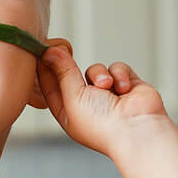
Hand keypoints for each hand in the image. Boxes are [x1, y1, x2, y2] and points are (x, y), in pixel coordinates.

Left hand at [37, 43, 170, 155]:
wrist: (139, 129)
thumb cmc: (102, 123)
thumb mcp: (73, 97)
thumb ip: (62, 73)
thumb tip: (49, 53)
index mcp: (68, 113)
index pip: (50, 87)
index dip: (44, 69)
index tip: (39, 50)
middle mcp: (87, 104)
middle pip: (71, 75)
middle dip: (67, 64)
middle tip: (62, 48)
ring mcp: (108, 94)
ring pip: (95, 69)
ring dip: (99, 74)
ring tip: (107, 87)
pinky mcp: (127, 85)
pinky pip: (117, 68)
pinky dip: (120, 75)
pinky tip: (124, 89)